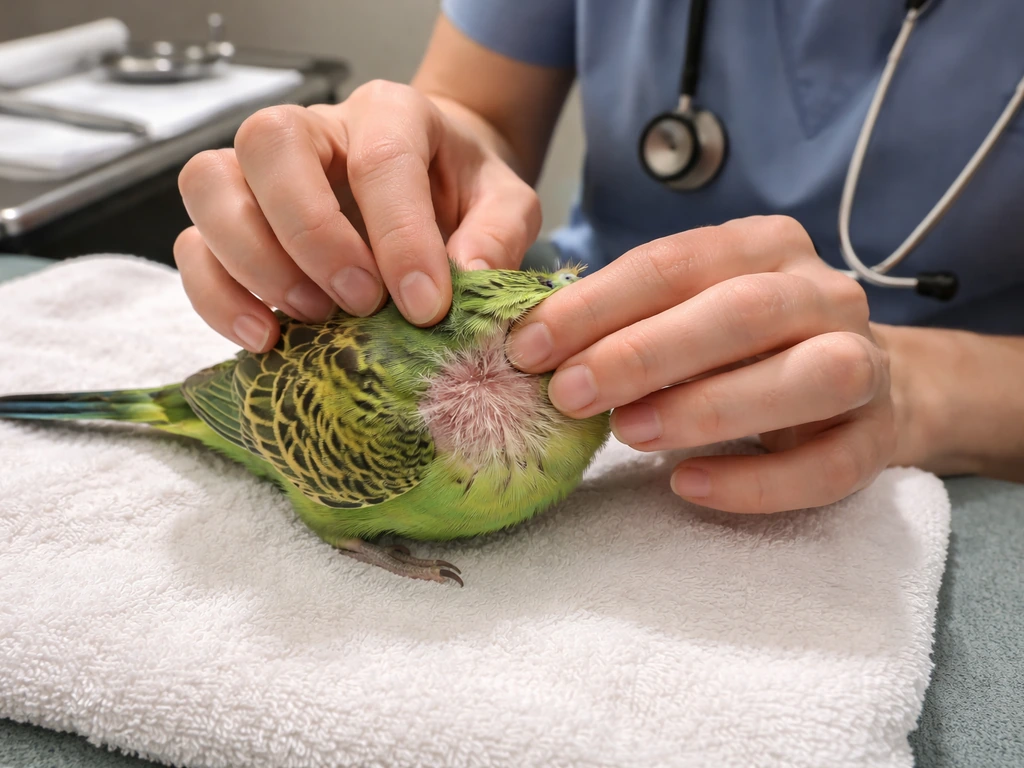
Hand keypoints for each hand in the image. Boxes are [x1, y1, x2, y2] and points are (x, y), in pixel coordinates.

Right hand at [174, 80, 540, 351]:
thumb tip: (467, 275)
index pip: (379, 157)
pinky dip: (217, 297)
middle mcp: (314, 129)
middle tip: (358, 301)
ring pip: (209, 185)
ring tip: (310, 320)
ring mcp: (262, 172)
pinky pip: (194, 247)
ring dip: (252, 263)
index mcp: (389, 113)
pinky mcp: (234, 221)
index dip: (399, 235)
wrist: (435, 185)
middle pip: (268, 144)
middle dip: (310, 233)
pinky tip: (266, 337)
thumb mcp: (506, 203)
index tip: (425, 304)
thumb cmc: (463, 189)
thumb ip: (499, 232)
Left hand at [507, 216, 896, 513]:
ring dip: (707, 407)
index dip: (594, 305)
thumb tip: (533, 346)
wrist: (860, 384)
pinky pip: (827, 466)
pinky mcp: (877, 438)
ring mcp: (864, 363)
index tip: (528, 346)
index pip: (674, 262)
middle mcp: (823, 293)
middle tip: (570, 394)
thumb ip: (626, 320)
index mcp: (764, 246)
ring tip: (628, 435)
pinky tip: (687, 485)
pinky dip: (755, 483)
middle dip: (643, 353)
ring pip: (805, 378)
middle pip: (741, 312)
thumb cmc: (743, 347)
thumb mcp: (685, 314)